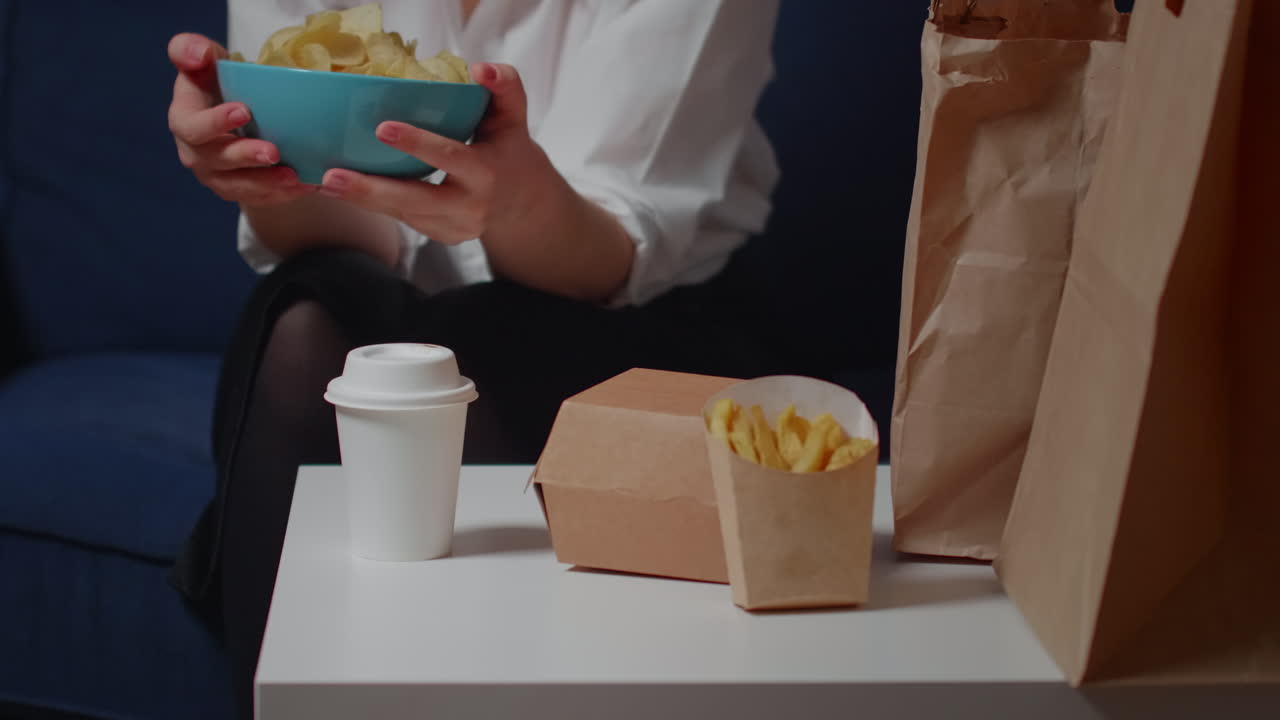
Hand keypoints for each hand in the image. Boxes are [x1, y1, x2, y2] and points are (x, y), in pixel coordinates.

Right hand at [166, 33, 312, 205]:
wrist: (237, 111)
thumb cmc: (220, 81)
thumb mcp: (206, 60)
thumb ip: (194, 50)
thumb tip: (199, 54)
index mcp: (184, 120)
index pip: (193, 126)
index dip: (215, 121)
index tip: (244, 110)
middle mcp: (196, 153)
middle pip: (217, 161)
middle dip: (245, 157)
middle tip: (273, 152)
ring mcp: (216, 176)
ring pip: (238, 187)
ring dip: (266, 184)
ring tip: (293, 177)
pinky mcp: (238, 190)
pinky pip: (259, 198)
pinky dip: (282, 194)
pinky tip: (306, 185)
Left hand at [315, 63, 549, 244]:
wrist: (521, 200)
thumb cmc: (508, 148)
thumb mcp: (513, 116)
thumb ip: (505, 86)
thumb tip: (479, 68)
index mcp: (487, 174)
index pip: (451, 157)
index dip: (418, 144)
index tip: (382, 129)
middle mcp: (470, 207)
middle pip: (416, 200)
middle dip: (372, 190)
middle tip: (331, 176)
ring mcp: (454, 228)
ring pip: (402, 214)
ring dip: (361, 200)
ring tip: (323, 182)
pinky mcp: (440, 237)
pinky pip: (401, 219)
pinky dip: (372, 205)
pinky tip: (342, 190)